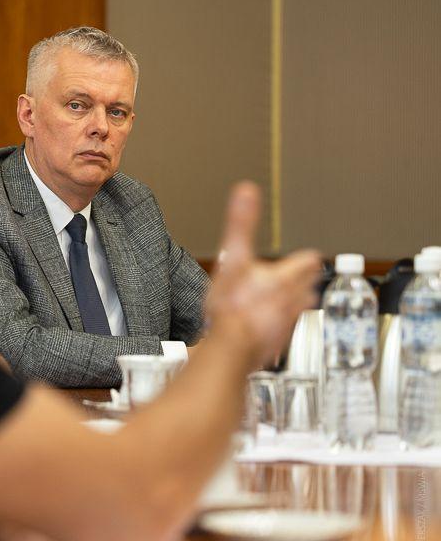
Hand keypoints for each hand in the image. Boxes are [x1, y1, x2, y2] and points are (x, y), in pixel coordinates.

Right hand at [204, 182, 320, 370]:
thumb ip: (241, 223)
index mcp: (287, 277)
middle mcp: (294, 300)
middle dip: (303, 281)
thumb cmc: (232, 305)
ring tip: (283, 301)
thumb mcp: (233, 256)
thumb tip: (247, 192)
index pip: (309, 262)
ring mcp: (287, 323)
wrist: (230, 348)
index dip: (306, 258)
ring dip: (293, 304)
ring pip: (299, 309)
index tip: (307, 256)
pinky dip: (276, 327)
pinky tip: (263, 326)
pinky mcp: (277, 343)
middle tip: (298, 277)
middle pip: (308, 286)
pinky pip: (283, 332)